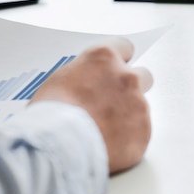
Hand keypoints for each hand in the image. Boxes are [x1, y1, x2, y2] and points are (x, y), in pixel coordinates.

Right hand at [29, 38, 152, 173]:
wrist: (58, 146)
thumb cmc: (51, 114)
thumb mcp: (60, 80)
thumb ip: (85, 76)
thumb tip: (88, 84)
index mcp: (104, 59)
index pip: (124, 47)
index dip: (119, 61)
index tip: (114, 71)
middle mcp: (126, 77)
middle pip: (142, 76)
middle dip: (130, 89)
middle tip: (111, 104)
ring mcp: (138, 105)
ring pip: (140, 108)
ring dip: (127, 117)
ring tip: (103, 132)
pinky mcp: (143, 132)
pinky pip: (139, 134)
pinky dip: (128, 140)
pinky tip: (108, 146)